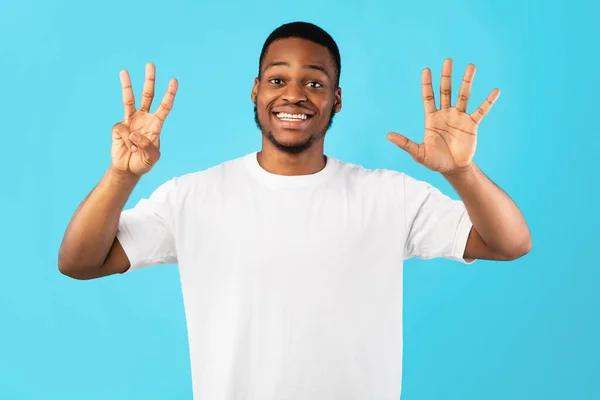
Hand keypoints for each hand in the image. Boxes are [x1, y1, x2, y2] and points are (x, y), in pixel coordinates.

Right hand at [111, 63, 177, 176]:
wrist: (129, 170)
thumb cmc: (144, 162)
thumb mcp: (153, 157)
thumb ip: (147, 145)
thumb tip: (134, 133)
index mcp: (156, 124)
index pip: (164, 106)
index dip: (169, 94)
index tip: (174, 80)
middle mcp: (143, 118)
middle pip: (147, 95)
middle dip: (149, 80)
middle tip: (150, 64)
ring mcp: (130, 121)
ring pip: (128, 100)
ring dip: (127, 85)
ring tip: (124, 71)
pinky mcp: (118, 127)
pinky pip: (123, 130)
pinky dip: (128, 141)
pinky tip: (130, 148)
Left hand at [387, 59, 498, 173]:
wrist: (453, 169)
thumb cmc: (435, 161)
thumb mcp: (418, 153)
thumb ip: (405, 143)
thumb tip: (388, 135)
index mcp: (432, 118)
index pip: (428, 97)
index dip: (427, 84)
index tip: (426, 70)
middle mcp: (446, 114)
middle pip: (446, 91)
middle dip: (446, 77)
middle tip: (448, 61)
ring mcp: (459, 117)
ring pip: (463, 96)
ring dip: (467, 81)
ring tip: (471, 66)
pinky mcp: (472, 124)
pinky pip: (481, 110)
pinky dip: (488, 101)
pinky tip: (495, 91)